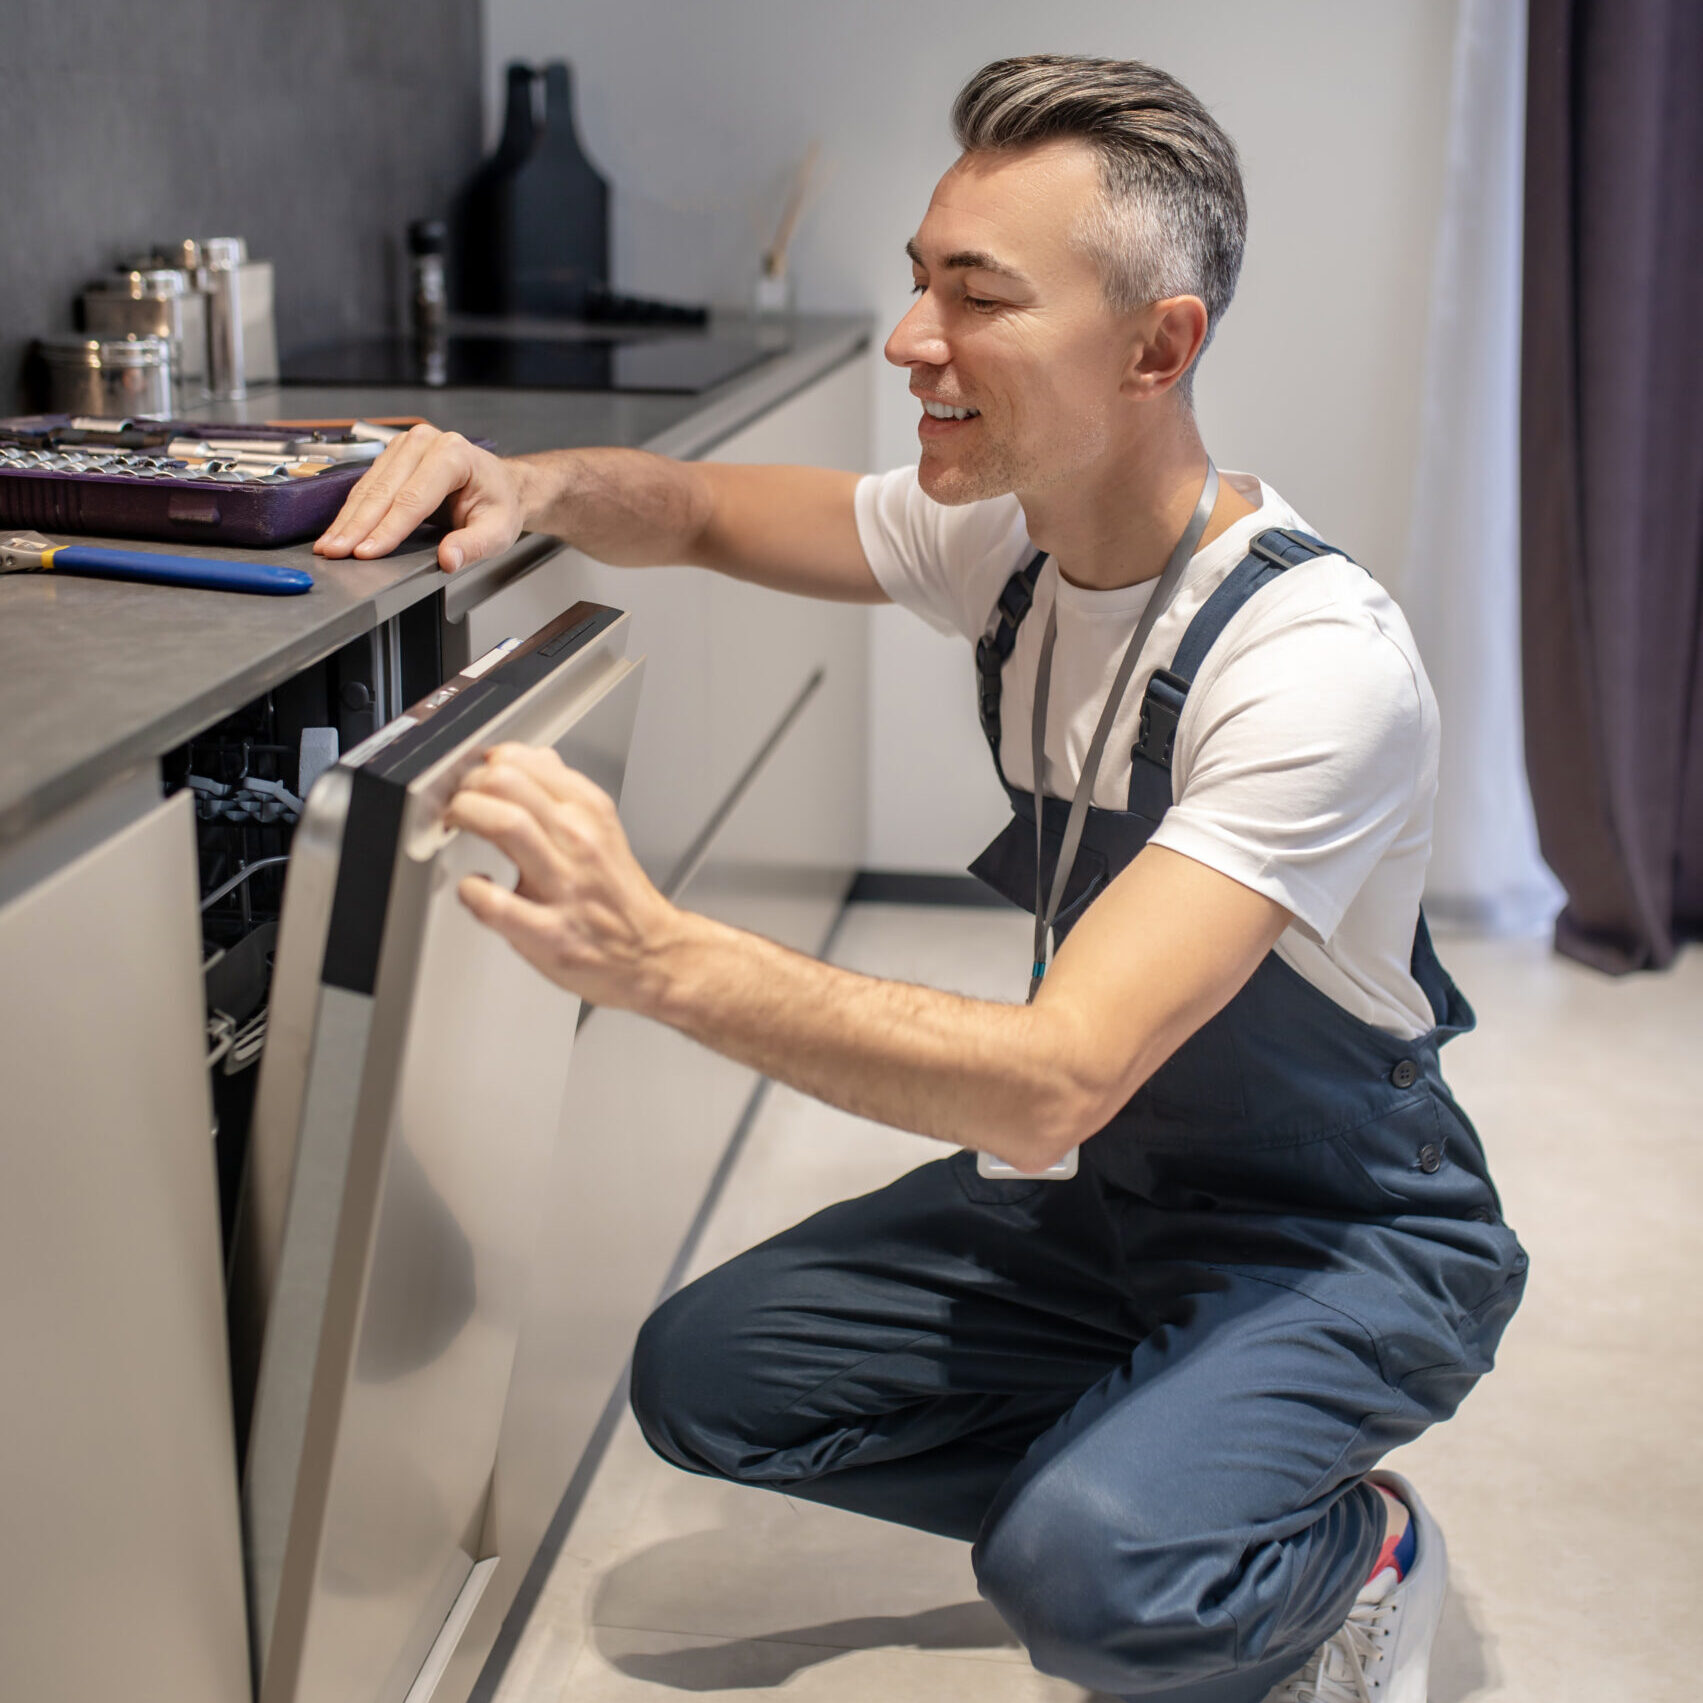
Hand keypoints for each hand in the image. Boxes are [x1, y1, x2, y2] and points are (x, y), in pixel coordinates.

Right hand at [313, 424, 533, 571]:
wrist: (500, 485)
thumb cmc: (499, 504)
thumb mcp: (498, 530)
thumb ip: (473, 546)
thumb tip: (448, 559)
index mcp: (453, 454)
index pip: (413, 499)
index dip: (387, 529)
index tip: (366, 552)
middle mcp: (425, 442)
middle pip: (384, 491)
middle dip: (357, 526)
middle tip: (334, 552)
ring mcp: (405, 445)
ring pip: (369, 487)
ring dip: (347, 519)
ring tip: (328, 545)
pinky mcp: (392, 455)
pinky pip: (367, 485)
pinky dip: (352, 510)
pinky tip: (339, 530)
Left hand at [444, 743, 678, 1011]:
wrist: (652, 953)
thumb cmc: (618, 897)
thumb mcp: (601, 829)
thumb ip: (564, 792)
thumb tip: (535, 758)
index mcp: (590, 812)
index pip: (528, 760)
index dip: (488, 763)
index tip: (476, 774)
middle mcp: (579, 841)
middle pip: (509, 782)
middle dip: (469, 785)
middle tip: (459, 801)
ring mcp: (565, 887)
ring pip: (505, 825)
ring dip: (466, 816)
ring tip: (458, 826)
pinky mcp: (550, 933)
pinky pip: (496, 904)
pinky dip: (471, 891)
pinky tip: (474, 889)